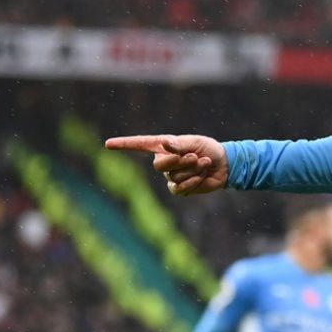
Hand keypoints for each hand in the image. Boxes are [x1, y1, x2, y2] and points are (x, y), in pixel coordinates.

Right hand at [105, 134, 228, 195]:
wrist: (224, 165)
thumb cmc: (208, 149)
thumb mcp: (195, 142)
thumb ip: (179, 145)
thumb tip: (166, 145)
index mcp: (164, 146)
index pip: (140, 144)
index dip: (124, 145)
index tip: (108, 144)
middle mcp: (164, 160)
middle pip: (159, 166)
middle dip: (179, 162)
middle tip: (194, 157)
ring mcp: (170, 176)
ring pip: (173, 177)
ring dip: (192, 170)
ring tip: (203, 163)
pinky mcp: (179, 188)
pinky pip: (180, 188)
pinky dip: (193, 181)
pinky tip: (203, 175)